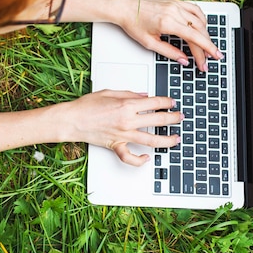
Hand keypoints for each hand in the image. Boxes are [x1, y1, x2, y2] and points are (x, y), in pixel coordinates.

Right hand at [62, 90, 181, 165]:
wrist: (72, 120)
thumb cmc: (86, 105)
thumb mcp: (110, 92)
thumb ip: (130, 93)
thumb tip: (145, 96)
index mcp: (127, 104)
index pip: (155, 103)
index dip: (167, 102)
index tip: (172, 102)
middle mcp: (128, 121)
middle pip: (158, 121)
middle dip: (173, 119)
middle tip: (180, 117)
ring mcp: (123, 135)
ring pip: (151, 141)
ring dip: (167, 140)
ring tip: (176, 139)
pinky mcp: (116, 145)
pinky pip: (130, 157)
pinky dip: (139, 160)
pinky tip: (147, 158)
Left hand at [110, 0, 222, 71]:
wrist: (125, 6)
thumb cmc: (133, 23)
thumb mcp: (149, 43)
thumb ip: (169, 52)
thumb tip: (184, 60)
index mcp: (168, 23)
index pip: (195, 38)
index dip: (206, 50)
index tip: (212, 58)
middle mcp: (175, 11)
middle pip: (199, 31)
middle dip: (206, 47)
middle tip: (208, 59)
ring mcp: (176, 5)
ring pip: (200, 20)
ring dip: (206, 34)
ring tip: (206, 47)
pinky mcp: (176, 1)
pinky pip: (195, 9)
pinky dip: (202, 20)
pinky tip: (202, 28)